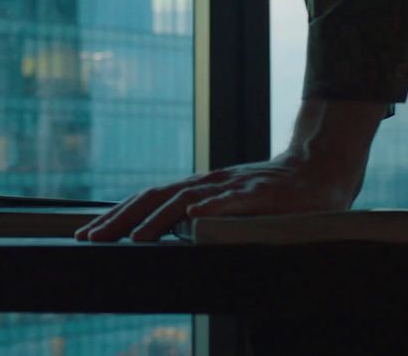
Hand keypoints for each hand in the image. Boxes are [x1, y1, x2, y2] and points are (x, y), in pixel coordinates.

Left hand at [74, 148, 365, 242]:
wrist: (320, 168)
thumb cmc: (276, 194)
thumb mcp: (232, 204)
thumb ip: (205, 216)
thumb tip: (172, 233)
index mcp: (200, 188)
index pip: (149, 198)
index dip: (117, 215)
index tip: (88, 233)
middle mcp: (210, 183)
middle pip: (156, 197)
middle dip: (120, 219)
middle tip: (89, 238)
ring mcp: (235, 187)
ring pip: (187, 199)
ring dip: (157, 220)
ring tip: (133, 238)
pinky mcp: (263, 194)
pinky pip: (234, 201)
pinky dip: (212, 209)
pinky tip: (194, 219)